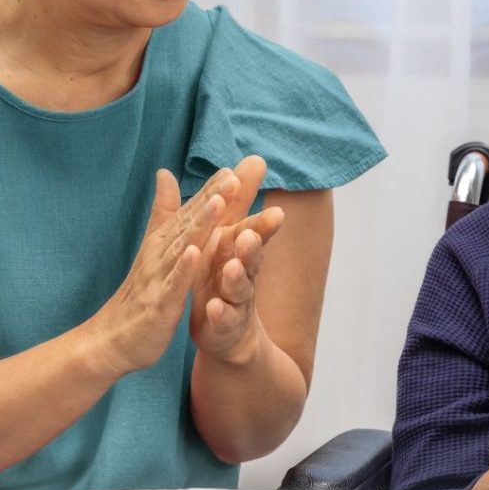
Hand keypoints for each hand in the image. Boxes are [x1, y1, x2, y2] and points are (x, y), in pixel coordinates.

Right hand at [88, 167, 239, 376]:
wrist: (112, 339)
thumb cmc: (140, 291)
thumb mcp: (154, 247)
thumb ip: (164, 211)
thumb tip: (165, 172)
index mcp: (165, 241)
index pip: (190, 211)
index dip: (210, 189)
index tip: (232, 168)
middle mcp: (161, 253)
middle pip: (189, 222)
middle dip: (211, 199)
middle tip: (232, 177)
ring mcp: (159, 277)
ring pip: (183, 247)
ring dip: (200, 224)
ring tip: (218, 202)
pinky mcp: (159, 303)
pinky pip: (173, 284)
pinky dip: (183, 268)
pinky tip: (196, 253)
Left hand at [189, 156, 284, 360]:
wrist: (227, 331)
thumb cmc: (224, 275)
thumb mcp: (228, 235)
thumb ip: (237, 201)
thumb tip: (254, 159)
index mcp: (238, 250)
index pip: (254, 231)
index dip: (262, 221)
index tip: (274, 208)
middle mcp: (243, 272)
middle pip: (252, 257)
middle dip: (254, 245)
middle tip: (251, 234)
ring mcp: (235, 300)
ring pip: (239, 288)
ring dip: (236, 277)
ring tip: (231, 267)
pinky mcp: (223, 325)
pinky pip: (222, 319)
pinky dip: (219, 313)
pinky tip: (214, 308)